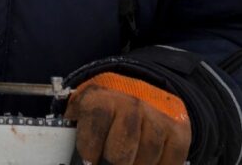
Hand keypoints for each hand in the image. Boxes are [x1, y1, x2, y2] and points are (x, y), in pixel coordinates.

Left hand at [65, 73, 190, 164]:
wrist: (139, 85)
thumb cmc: (104, 107)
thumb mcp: (81, 112)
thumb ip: (73, 135)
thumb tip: (63, 157)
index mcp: (101, 101)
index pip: (91, 142)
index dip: (89, 157)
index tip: (90, 160)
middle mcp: (132, 105)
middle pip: (120, 156)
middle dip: (113, 164)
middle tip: (110, 160)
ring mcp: (158, 117)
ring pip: (146, 161)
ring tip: (129, 160)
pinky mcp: (179, 130)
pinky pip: (170, 162)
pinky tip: (147, 162)